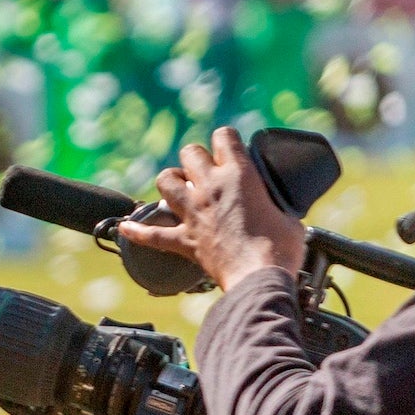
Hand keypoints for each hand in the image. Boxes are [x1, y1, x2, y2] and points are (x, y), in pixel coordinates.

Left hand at [117, 127, 306, 291]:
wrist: (260, 277)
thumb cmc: (280, 248)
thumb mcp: (289, 215)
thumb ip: (278, 203)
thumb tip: (279, 208)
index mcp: (239, 175)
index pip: (224, 137)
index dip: (226, 140)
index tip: (229, 149)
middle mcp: (210, 187)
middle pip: (190, 152)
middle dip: (196, 158)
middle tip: (205, 170)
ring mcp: (193, 212)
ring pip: (165, 181)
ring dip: (171, 181)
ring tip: (179, 188)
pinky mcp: (184, 239)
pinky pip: (151, 234)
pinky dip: (137, 231)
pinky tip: (125, 227)